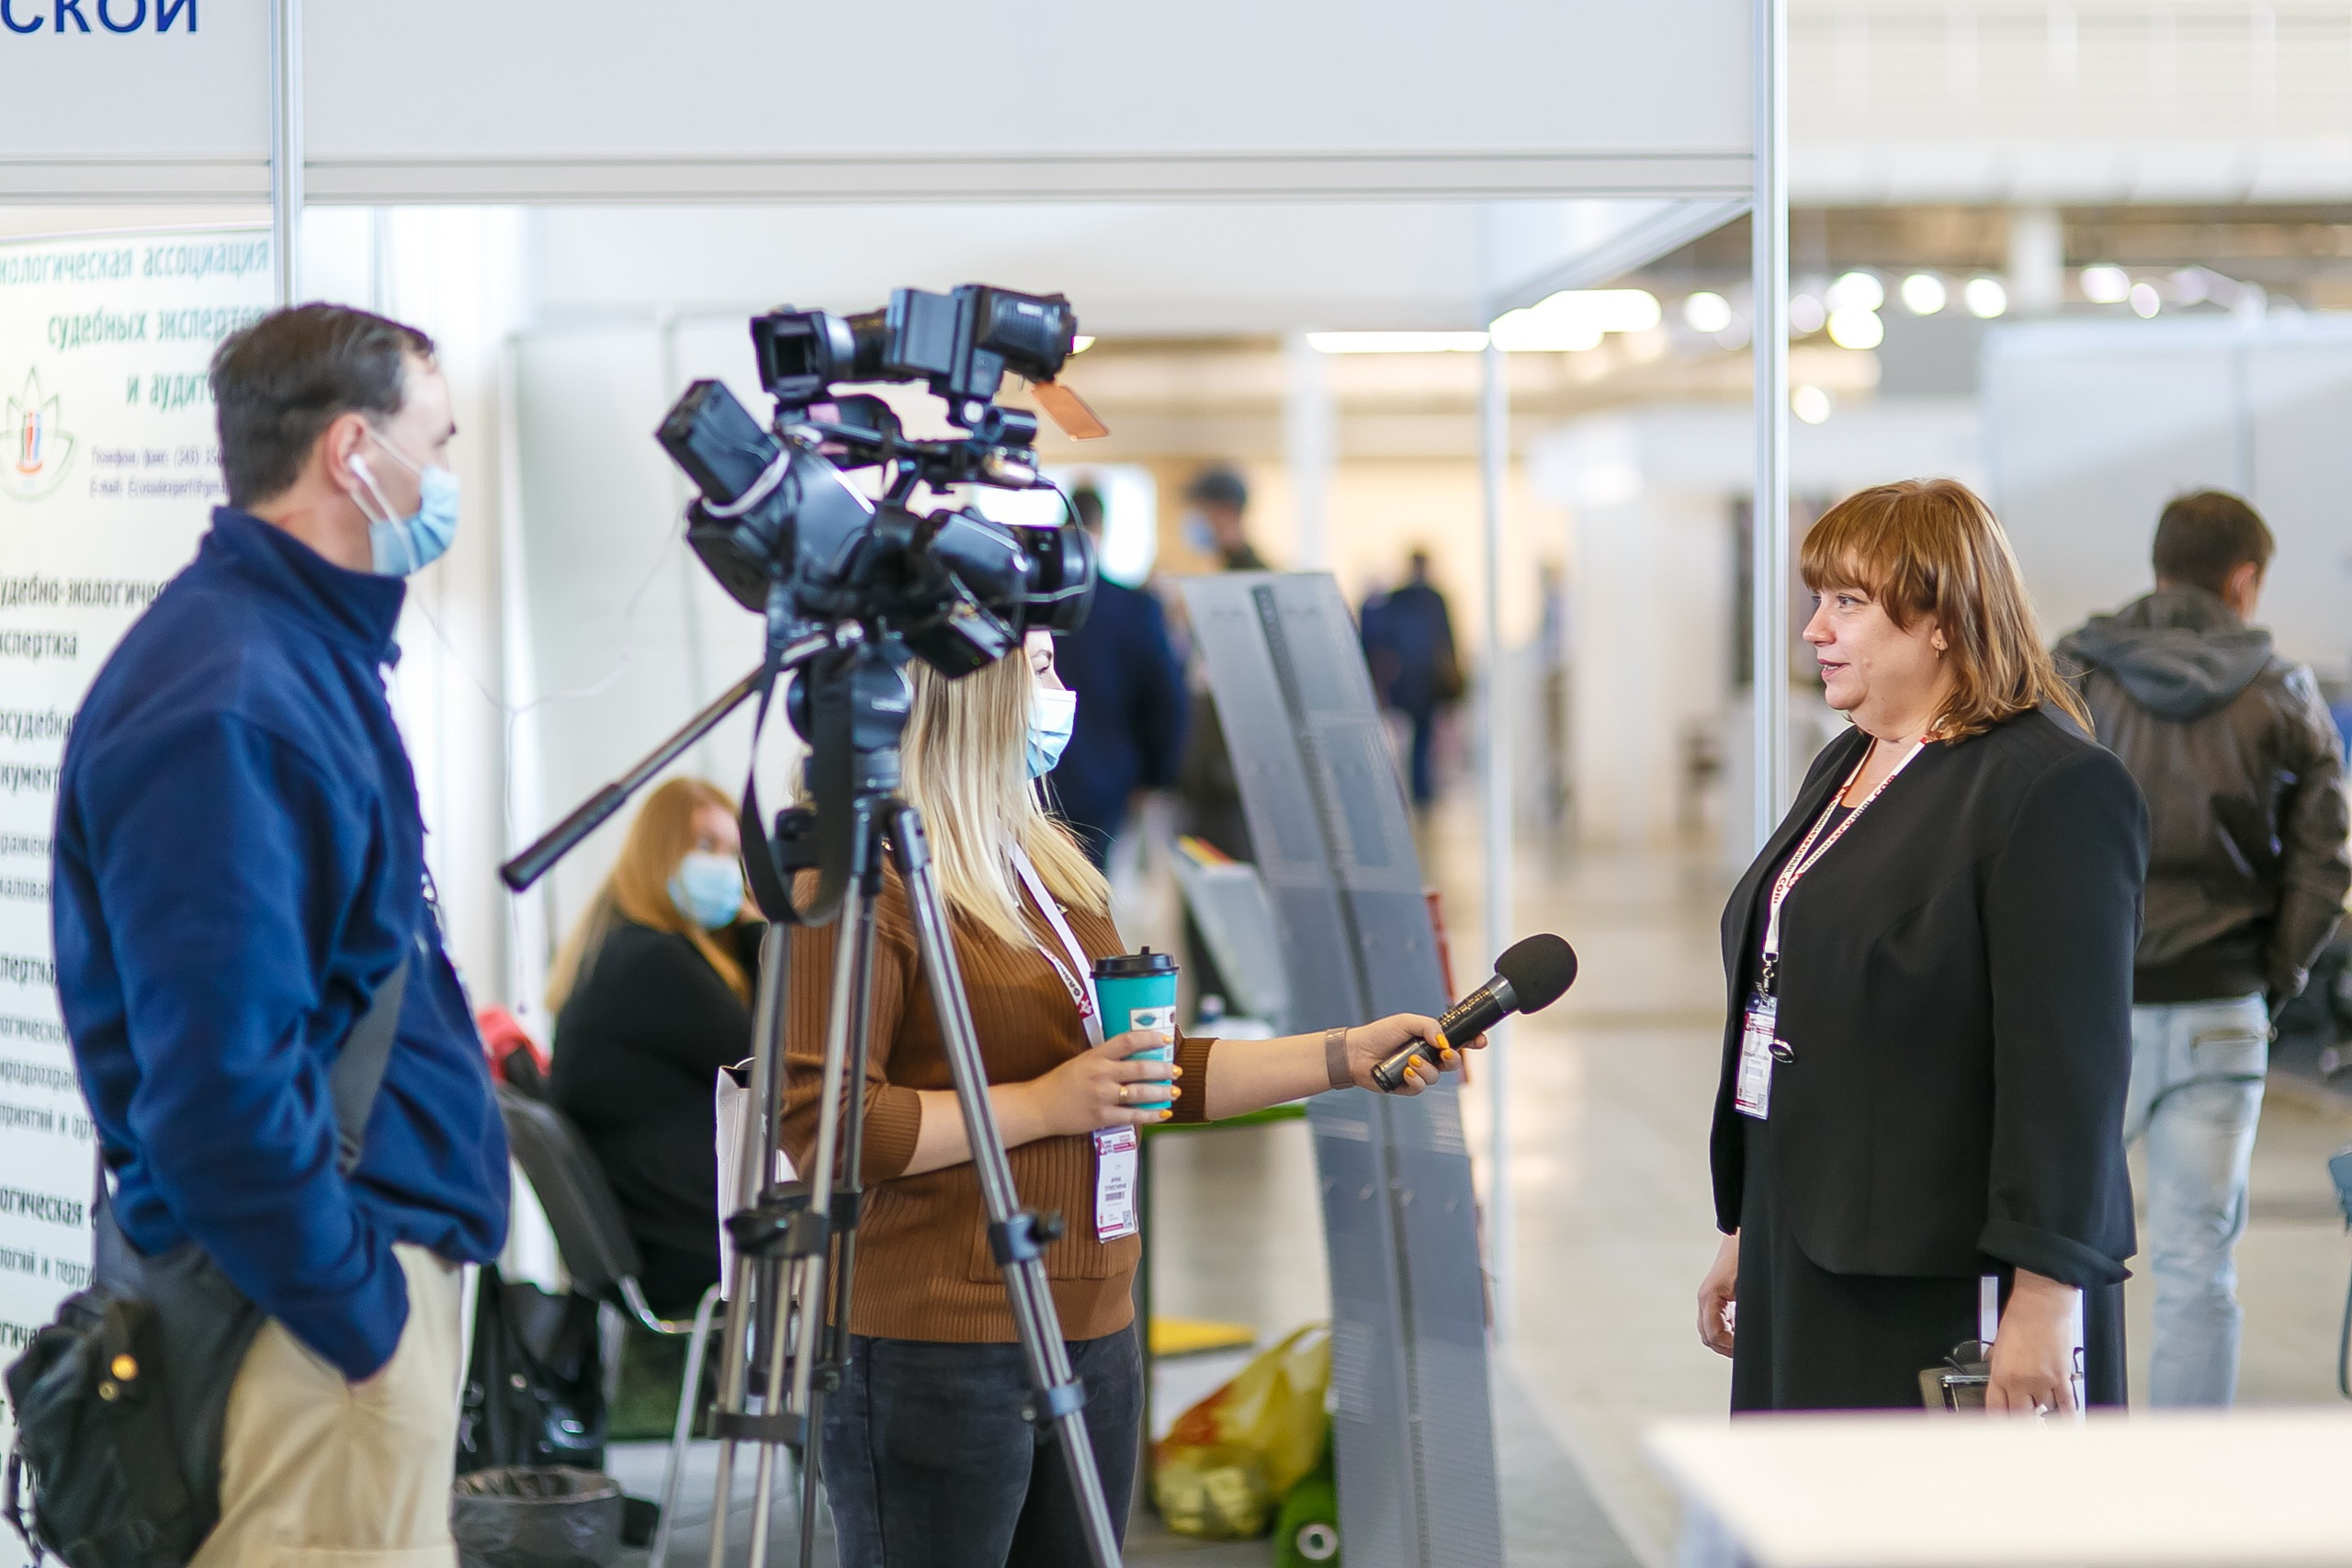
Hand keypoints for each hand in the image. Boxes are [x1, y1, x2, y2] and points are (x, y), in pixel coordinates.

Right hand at [1024, 1028, 1178, 1136]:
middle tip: (1177, 1071)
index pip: (1128, 1041)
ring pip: (1141, 1093)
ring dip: (1162, 1092)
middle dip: (1164, 1070)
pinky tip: (1163, 1113)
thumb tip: (1134, 1054)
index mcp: (1095, 1055)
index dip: (1150, 1039)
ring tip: (1175, 1092)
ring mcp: (1101, 1096)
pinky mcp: (1101, 1116)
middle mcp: (1100, 1074)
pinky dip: (1151, 1115)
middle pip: (1141, 1068)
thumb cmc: (1061, 1082)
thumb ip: (1106, 1058)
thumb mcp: (1082, 1061)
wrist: (1039, 1106)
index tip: (1165, 1040)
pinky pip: (1133, 1116)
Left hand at [1345, 1013, 1470, 1094]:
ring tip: (1411, 1061)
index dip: (1471, 1042)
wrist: (1356, 1053)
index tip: (1480, 1041)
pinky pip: (1421, 1087)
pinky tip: (1406, 1073)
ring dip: (1427, 1069)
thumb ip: (1428, 1026)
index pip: (1457, 1041)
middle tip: (1444, 1053)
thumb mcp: (1406, 1021)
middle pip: (1453, 1062)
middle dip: (1453, 1059)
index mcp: (1429, 1039)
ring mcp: (1418, 1072)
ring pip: (1436, 1076)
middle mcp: (1427, 1056)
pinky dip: (1416, 1080)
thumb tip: (1445, 1040)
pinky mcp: (1408, 1086)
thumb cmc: (1379, 1034)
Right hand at [1697, 1232, 1738, 1356]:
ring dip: (1726, 1339)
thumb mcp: (1750, 1288)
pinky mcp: (1715, 1296)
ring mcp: (1708, 1297)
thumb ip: (1745, 1313)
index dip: (1730, 1346)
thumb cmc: (1747, 1257)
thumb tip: (1747, 1335)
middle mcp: (1705, 1298)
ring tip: (1746, 1340)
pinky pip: (1715, 1321)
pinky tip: (1744, 1326)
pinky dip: (1728, 1330)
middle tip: (1748, 1349)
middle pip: (1707, 1337)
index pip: (1713, 1334)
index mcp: (1710, 1296)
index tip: (1748, 1347)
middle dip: (1726, 1347)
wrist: (1742, 1235)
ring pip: (1709, 1331)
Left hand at [1986, 1269, 2079, 1416]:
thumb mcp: (1998, 1346)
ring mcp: (2043, 1382)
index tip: (2000, 1425)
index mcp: (2001, 1374)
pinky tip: (2065, 1424)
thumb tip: (2001, 1385)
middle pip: (2020, 1417)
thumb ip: (2000, 1370)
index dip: (1998, 1421)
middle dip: (2020, 1422)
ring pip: (2044, 1410)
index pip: (1997, 1409)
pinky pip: (2067, 1405)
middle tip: (2022, 1424)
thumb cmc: (2019, 1318)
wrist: (2041, 1304)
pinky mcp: (2062, 1378)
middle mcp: (2021, 1382)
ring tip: (2040, 1408)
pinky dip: (2066, 1417)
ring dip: (2042, 1410)